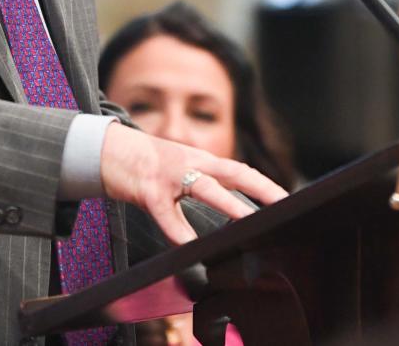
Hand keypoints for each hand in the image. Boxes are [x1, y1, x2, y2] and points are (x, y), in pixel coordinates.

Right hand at [100, 121, 287, 244]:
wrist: (108, 150)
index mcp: (201, 160)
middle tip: (285, 206)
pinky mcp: (148, 191)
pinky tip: (192, 248)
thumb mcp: (180, 171)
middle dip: (261, 189)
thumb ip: (204, 187)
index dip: (266, 185)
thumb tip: (230, 212)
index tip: (290, 200)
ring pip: (205, 188)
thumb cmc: (148, 166)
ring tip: (248, 222)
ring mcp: (170, 176)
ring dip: (229, 205)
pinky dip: (181, 232)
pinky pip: (167, 215)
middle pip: (234, 172)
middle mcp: (191, 162)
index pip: (241, 170)